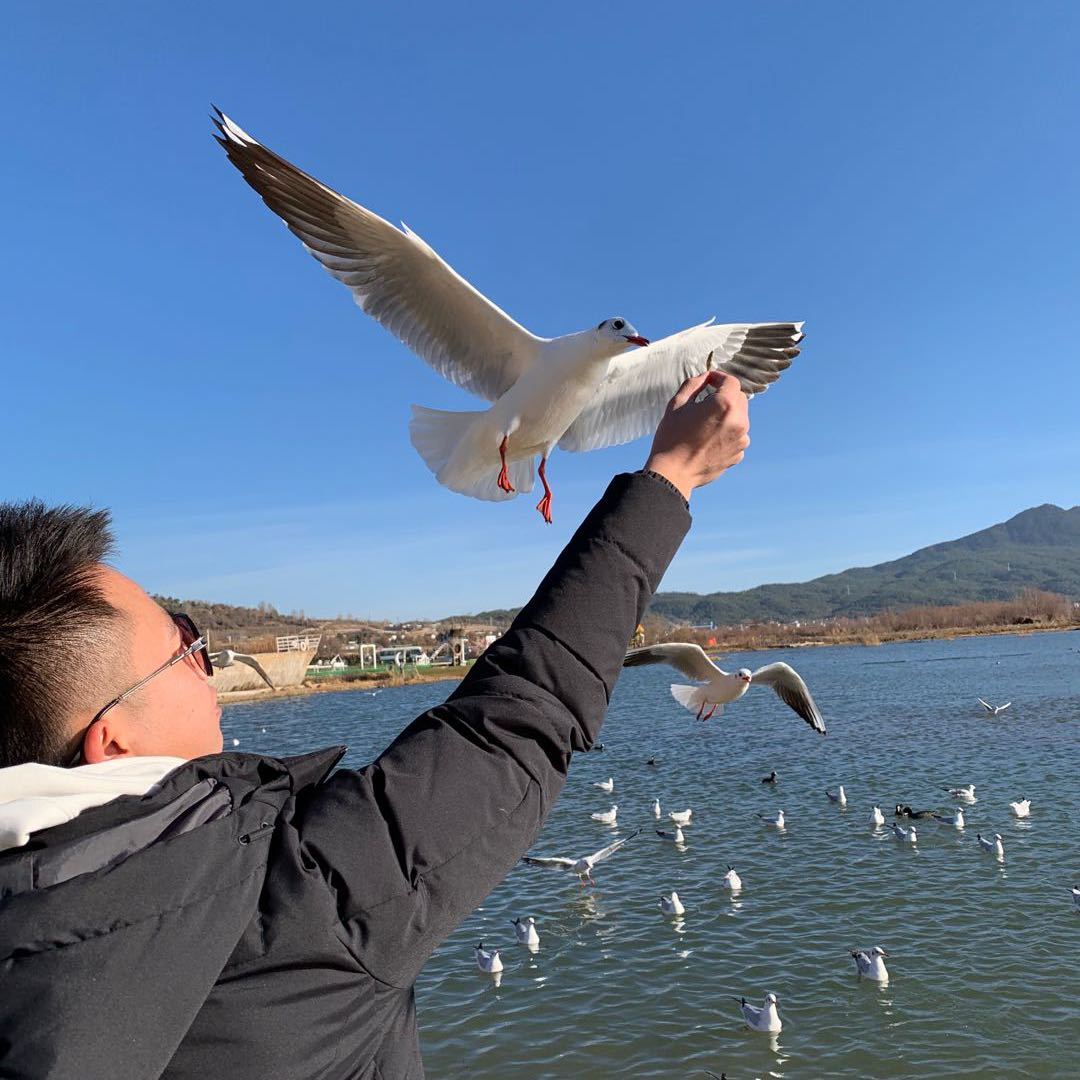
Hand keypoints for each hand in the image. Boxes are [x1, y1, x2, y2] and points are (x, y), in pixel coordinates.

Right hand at [644, 371, 749, 500]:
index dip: (719, 378)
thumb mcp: (677, 404)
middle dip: (725, 396)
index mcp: (724, 405)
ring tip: (706, 424)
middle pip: (739, 399)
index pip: (731, 382)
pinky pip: (737, 436)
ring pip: (740, 418)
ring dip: (727, 415)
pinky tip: (709, 440)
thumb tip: (705, 378)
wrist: (673, 473)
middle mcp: (739, 421)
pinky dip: (727, 433)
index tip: (709, 381)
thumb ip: (693, 384)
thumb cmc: (671, 438)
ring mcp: (741, 439)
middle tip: (706, 401)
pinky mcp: (738, 454)